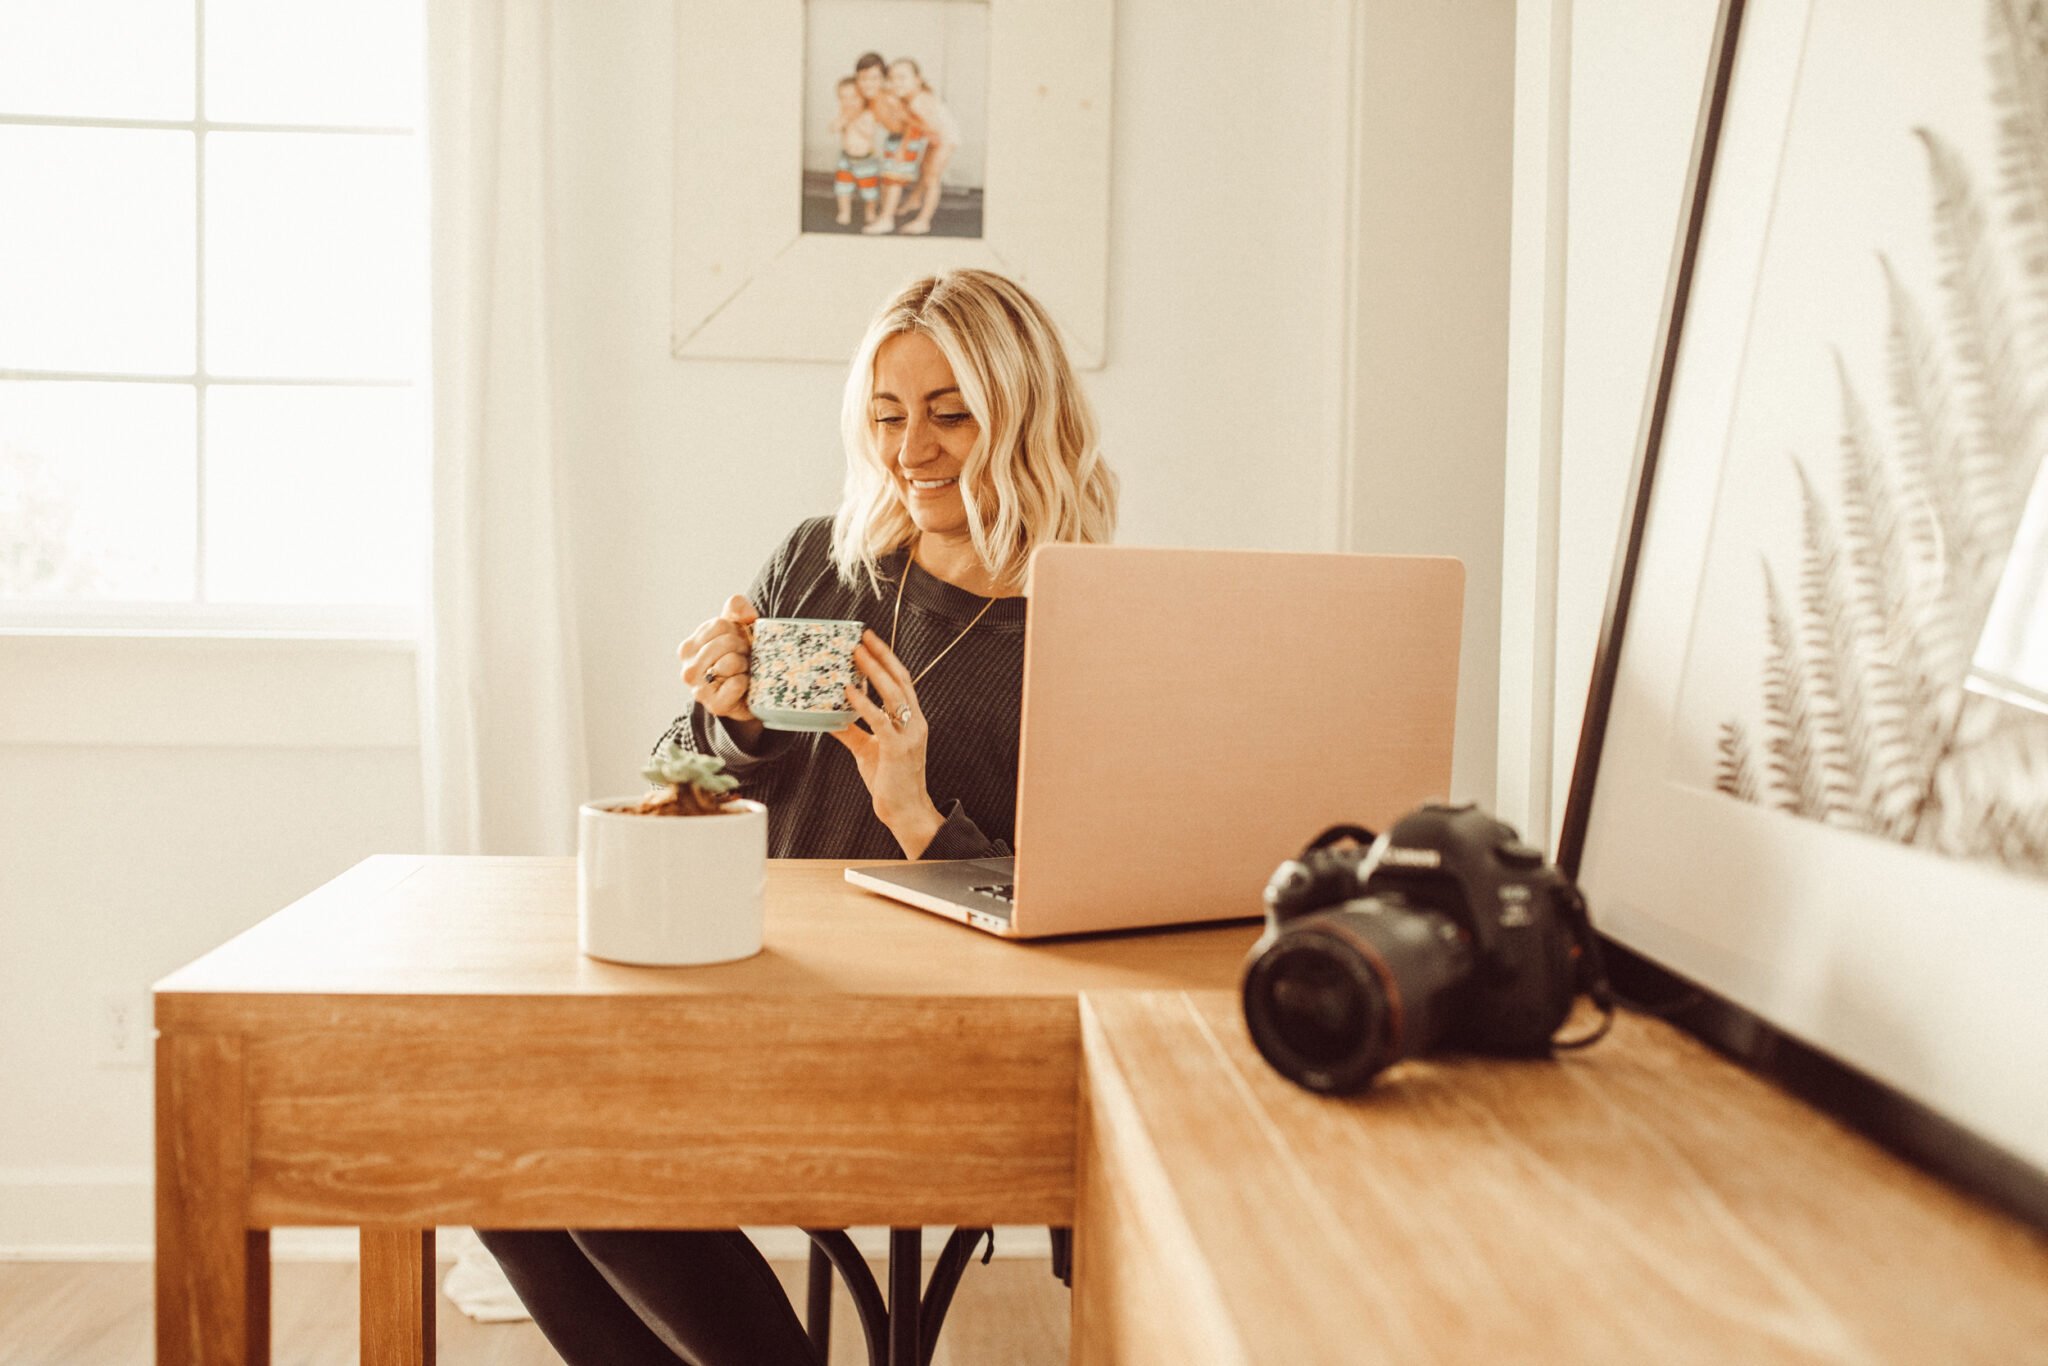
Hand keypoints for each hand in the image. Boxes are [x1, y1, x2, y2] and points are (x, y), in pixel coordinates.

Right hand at [677, 595, 760, 737]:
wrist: (751, 694)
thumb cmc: (740, 656)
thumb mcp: (737, 627)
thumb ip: (737, 608)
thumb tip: (747, 615)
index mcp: (688, 647)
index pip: (720, 624)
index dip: (738, 630)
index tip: (739, 642)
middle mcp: (688, 669)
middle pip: (726, 642)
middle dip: (743, 647)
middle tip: (745, 657)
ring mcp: (698, 689)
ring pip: (730, 662)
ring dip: (745, 664)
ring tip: (744, 670)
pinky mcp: (715, 705)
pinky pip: (737, 683)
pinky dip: (747, 682)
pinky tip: (744, 685)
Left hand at [829, 629, 944, 857]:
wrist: (905, 810)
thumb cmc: (889, 780)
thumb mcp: (867, 750)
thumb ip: (851, 731)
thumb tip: (829, 716)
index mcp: (911, 720)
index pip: (902, 681)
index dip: (887, 659)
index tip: (871, 640)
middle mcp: (914, 723)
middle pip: (900, 680)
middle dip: (881, 656)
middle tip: (862, 638)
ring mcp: (909, 734)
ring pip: (894, 695)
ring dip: (874, 672)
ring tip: (856, 655)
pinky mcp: (898, 749)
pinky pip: (880, 720)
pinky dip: (864, 704)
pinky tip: (850, 691)